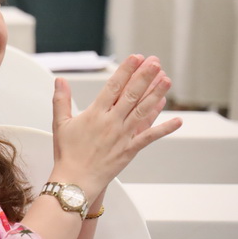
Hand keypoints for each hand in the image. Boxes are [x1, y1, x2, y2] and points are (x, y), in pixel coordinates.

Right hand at [50, 54, 180, 197]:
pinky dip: (164, 129)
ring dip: (156, 95)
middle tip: (155, 62)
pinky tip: (177, 120)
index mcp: (94, 114)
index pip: (112, 87)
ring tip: (166, 80)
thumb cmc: (67, 153)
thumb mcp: (60, 123)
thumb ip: (61, 100)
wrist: (75, 179)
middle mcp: (111, 122)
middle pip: (131, 94)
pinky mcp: (130, 149)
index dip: (125, 71)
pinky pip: (150, 137)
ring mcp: (123, 135)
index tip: (134, 58)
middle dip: (144, 76)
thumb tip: (60, 81)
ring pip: (143, 111)